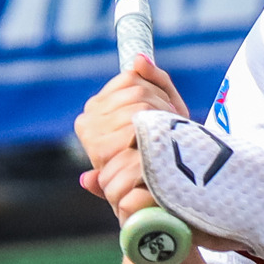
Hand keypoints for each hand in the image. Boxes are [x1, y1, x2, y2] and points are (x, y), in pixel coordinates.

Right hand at [74, 56, 189, 225]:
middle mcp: (89, 128)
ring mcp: (96, 150)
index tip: (168, 110)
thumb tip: (137, 60)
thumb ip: (155, 82)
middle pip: (137, 96)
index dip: (155, 92)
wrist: (173, 202)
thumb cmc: (170, 152)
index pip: (130, 80)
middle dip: (162, 109)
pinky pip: (136, 139)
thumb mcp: (167, 112)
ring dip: (163, 127)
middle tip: (173, 129)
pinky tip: (162, 156)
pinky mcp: (108, 174)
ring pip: (139, 114)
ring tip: (171, 143)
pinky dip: (155, 145)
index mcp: (96, 112)